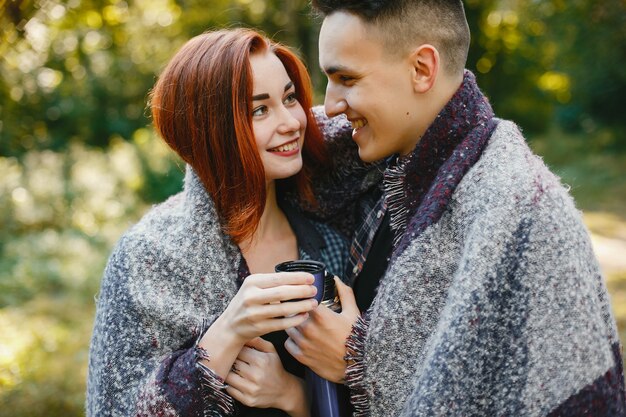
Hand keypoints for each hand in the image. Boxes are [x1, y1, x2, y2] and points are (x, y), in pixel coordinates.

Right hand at [198, 272, 317, 377]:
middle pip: (282, 293)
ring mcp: (254, 313)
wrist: (230, 326)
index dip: (297, 278)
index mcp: (252, 282)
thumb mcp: (253, 287)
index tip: (311, 278)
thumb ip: (271, 282)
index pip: (279, 278)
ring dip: (301, 306)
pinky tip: (304, 316)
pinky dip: (295, 320)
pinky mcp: (258, 328)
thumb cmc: (247, 302)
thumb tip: (299, 276)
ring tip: (313, 303)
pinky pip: (281, 324)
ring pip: (283, 309)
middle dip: (302, 291)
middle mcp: (251, 297)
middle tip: (314, 290)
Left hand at [226, 338, 309, 416]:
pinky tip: (235, 380)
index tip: (236, 350)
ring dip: (229, 372)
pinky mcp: (247, 400)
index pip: (240, 351)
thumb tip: (243, 334)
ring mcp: (251, 389)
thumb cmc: (275, 367)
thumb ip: (257, 341)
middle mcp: (256, 375)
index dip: (237, 350)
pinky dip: (230, 384)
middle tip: (234, 360)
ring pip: (229, 376)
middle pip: (233, 363)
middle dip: (232, 360)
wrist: (284, 391)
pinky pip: (230, 390)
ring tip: (233, 370)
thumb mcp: (271, 351)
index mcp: (261, 361)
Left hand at [285, 277, 359, 382]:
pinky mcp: (301, 356)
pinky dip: (292, 340)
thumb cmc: (356, 338)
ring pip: (289, 327)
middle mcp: (309, 328)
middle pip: (293, 312)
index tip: (306, 298)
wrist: (358, 365)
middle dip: (297, 311)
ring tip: (303, 326)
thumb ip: (344, 293)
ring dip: (294, 325)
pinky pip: (288, 343)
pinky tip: (301, 339)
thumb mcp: (353, 312)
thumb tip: (336, 279)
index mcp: (321, 315)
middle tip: (304, 312)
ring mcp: (304, 343)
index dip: (303, 297)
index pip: (302, 299)